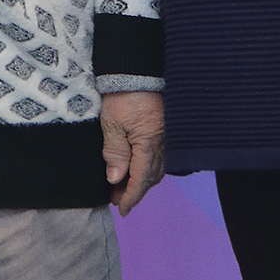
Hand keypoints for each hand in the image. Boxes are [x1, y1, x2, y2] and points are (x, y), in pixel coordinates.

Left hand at [100, 91, 165, 213]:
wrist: (139, 69)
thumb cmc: (124, 94)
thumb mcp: (112, 122)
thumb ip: (115, 152)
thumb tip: (115, 179)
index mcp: (149, 144)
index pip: (141, 180)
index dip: (130, 197)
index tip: (121, 210)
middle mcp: (163, 144)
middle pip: (151, 178)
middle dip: (135, 191)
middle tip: (117, 199)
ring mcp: (167, 137)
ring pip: (157, 168)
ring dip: (142, 181)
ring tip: (123, 186)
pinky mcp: (167, 129)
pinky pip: (161, 156)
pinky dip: (149, 167)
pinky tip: (138, 167)